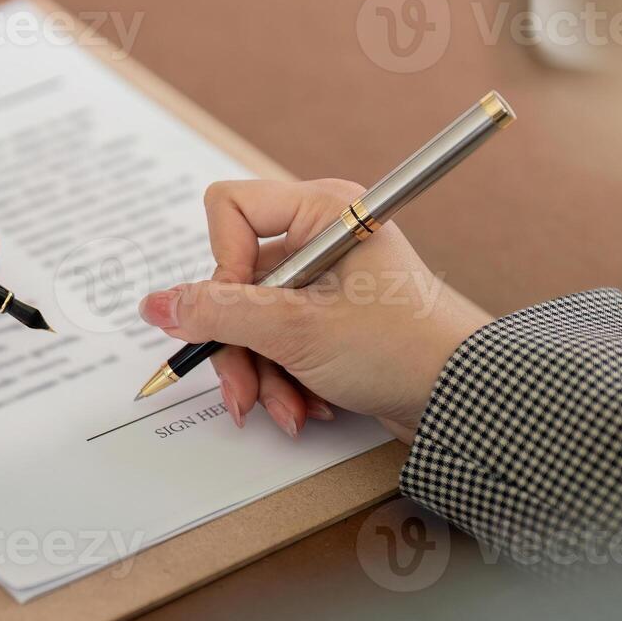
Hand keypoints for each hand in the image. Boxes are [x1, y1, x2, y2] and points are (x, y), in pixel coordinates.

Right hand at [138, 180, 491, 441]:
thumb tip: (156, 304)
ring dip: (262, 374)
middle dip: (239, 345)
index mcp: (322, 211)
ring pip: (252, 321)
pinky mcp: (331, 322)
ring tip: (289, 410)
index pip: (229, 210)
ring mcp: (325, 283)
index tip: (240, 311)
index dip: (221, 265)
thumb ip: (217, 314)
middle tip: (246, 392)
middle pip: (234, 280)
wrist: (465, 401)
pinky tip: (309, 407)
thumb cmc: (401, 348)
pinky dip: (285, 381)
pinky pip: (279, 344)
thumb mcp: (294, 330)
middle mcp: (321, 238)